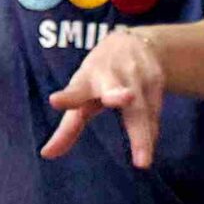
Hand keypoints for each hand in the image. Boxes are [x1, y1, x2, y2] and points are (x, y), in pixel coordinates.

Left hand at [44, 29, 166, 167]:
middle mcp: (112, 74)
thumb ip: (67, 127)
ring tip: (143, 161)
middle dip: (119, 94)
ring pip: (141, 108)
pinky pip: (154, 113)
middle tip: (125, 98)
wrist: (132, 42)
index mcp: (87, 78)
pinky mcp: (157, 79)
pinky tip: (147, 150)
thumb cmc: (98, 76)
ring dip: (143, 135)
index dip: (67, 96)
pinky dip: (151, 132)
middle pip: (115, 88)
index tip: (55, 100)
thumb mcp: (82, 93)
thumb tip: (46, 155)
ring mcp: (137, 75)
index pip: (76, 89)